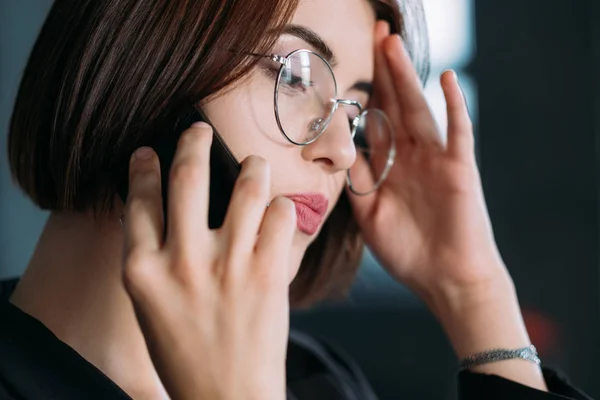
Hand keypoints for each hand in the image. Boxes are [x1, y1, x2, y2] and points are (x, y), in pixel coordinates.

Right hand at [121, 123, 295, 399]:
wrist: (228, 396)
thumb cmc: (186, 353)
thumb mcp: (151, 305)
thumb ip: (154, 256)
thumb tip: (168, 205)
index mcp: (142, 270)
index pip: (139, 197)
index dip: (144, 166)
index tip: (150, 150)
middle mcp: (183, 261)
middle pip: (188, 175)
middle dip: (193, 140)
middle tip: (198, 129)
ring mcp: (229, 264)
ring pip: (248, 184)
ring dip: (253, 166)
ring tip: (255, 165)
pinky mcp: (270, 273)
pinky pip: (281, 215)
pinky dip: (281, 207)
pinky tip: (277, 214)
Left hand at [348, 22, 507, 303]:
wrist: (445, 279)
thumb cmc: (408, 252)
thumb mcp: (370, 215)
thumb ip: (357, 183)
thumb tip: (338, 154)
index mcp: (391, 166)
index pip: (375, 120)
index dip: (362, 91)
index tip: (348, 62)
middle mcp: (412, 156)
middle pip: (395, 104)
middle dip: (383, 70)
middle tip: (374, 33)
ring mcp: (437, 159)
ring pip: (419, 109)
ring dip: (406, 76)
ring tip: (392, 44)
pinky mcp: (460, 168)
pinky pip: (458, 131)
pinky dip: (454, 106)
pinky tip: (446, 79)